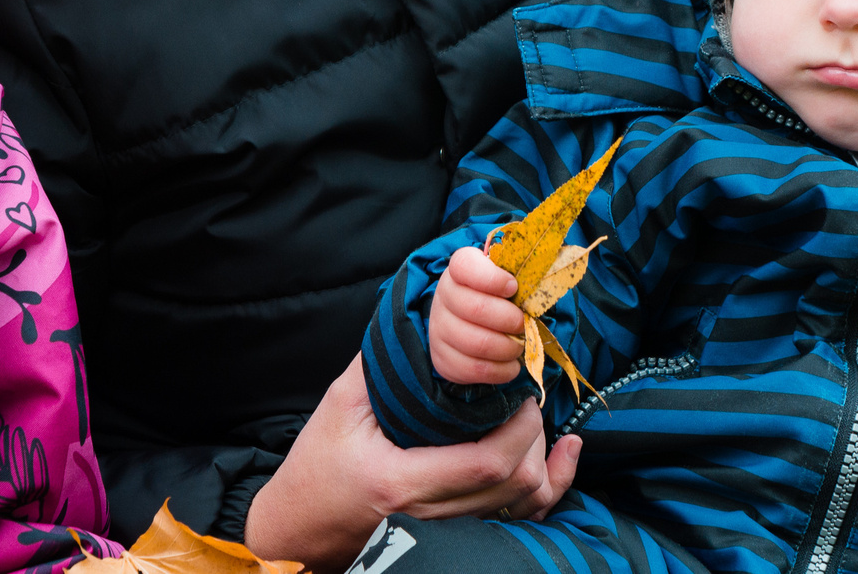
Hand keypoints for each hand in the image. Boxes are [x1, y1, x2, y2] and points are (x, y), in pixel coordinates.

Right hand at [242, 354, 582, 571]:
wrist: (297, 528)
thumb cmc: (315, 467)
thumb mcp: (340, 406)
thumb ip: (381, 365)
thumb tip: (425, 319)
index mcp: (402, 481)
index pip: (488, 462)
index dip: (519, 426)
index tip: (519, 389)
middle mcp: (431, 515)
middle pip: (515, 485)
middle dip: (536, 437)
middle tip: (525, 397)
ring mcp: (445, 532)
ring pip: (522, 507)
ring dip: (543, 464)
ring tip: (537, 422)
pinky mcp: (452, 538)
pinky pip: (514, 521)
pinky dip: (545, 493)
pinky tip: (560, 459)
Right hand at [430, 246, 533, 384]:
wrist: (465, 322)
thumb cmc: (493, 296)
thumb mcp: (502, 278)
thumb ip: (515, 276)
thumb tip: (536, 284)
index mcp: (457, 270)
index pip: (465, 266)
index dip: (493, 278)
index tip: (513, 287)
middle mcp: (443, 297)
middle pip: (477, 309)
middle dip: (510, 320)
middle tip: (523, 324)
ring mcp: (439, 330)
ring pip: (478, 344)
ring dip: (508, 347)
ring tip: (518, 345)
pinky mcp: (443, 359)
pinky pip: (476, 370)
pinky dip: (501, 370)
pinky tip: (510, 364)